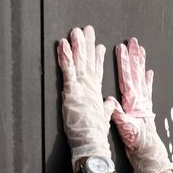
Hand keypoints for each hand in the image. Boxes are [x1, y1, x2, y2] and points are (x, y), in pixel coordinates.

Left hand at [57, 25, 115, 167]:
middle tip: (87, 30)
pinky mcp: (72, 90)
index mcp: (96, 94)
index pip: (97, 72)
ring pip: (79, 62)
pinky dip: (65, 56)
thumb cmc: (96, 135)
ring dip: (77, 45)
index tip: (99, 46)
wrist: (92, 142)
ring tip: (75, 31)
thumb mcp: (103, 119)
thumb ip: (106, 108)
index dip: (98, 59)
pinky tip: (63, 44)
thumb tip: (110, 102)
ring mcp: (82, 87)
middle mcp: (90, 87)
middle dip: (88, 45)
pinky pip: (67, 69)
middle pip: (89, 62)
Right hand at [105, 37, 172, 172]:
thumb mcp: (126, 129)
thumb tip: (110, 100)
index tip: (121, 49)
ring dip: (140, 63)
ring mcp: (145, 103)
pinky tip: (149, 73)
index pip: (128, 78)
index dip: (124, 63)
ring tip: (140, 50)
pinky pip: (147, 90)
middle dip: (134, 57)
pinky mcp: (146, 109)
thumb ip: (118, 114)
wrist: (149, 154)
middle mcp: (141, 100)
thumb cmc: (137, 143)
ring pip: (142, 78)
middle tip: (133, 42)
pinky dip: (147, 80)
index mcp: (134, 102)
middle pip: (137, 73)